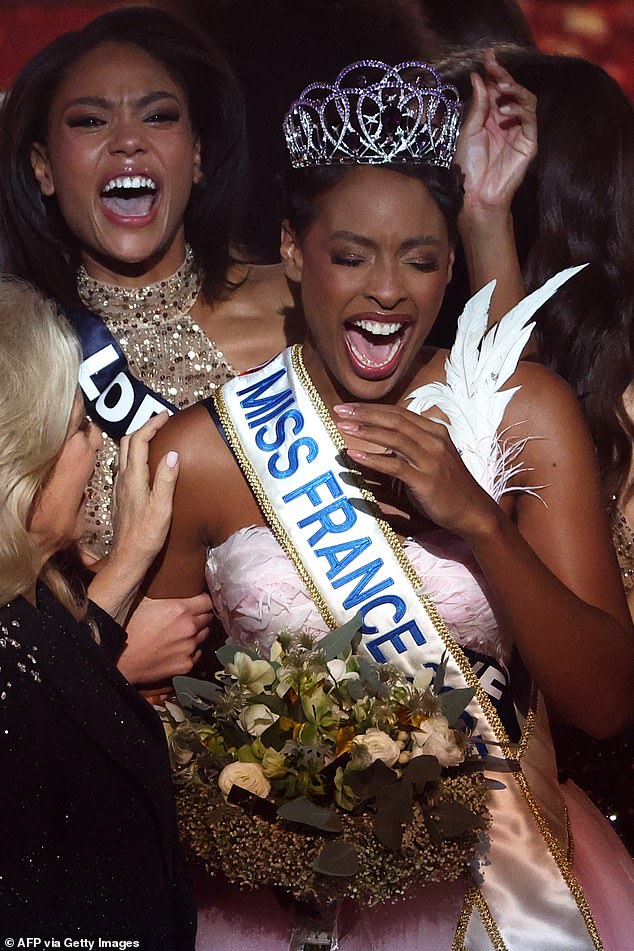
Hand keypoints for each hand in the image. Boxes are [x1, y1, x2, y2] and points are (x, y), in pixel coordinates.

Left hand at [111, 412, 178, 572]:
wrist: (128, 557)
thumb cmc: (147, 535)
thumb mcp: (162, 508)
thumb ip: (167, 480)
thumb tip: (173, 454)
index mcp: (133, 478)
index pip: (139, 441)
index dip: (151, 425)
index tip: (165, 417)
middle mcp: (123, 479)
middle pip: (128, 443)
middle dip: (144, 428)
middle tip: (161, 423)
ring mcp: (120, 488)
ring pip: (125, 454)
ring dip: (139, 441)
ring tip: (155, 437)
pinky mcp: (121, 497)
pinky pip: (126, 467)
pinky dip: (136, 456)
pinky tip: (146, 463)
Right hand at [117, 593, 212, 684]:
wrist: (119, 661)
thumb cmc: (126, 629)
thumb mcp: (142, 599)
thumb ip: (160, 589)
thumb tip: (164, 575)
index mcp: (180, 609)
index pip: (208, 600)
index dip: (202, 599)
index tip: (197, 600)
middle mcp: (189, 628)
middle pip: (207, 618)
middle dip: (199, 615)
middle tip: (186, 616)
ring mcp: (189, 648)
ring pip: (203, 635)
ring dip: (196, 632)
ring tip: (180, 632)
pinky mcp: (186, 665)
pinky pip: (196, 653)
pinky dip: (190, 650)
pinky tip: (177, 647)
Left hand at [334, 403, 496, 541]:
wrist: (472, 511)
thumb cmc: (448, 485)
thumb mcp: (432, 457)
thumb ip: (410, 445)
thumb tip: (380, 437)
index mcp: (435, 431)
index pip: (399, 413)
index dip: (371, 408)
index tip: (348, 407)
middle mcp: (434, 440)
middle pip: (394, 420)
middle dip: (364, 413)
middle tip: (339, 411)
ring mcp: (431, 460)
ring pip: (394, 438)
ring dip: (366, 431)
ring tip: (343, 428)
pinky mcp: (425, 480)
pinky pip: (395, 466)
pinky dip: (374, 459)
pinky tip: (355, 455)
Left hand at [455, 49, 536, 213]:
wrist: (475, 193)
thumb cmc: (468, 165)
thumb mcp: (469, 130)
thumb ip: (477, 105)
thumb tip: (479, 76)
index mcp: (491, 116)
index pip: (496, 88)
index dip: (494, 71)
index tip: (487, 55)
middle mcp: (507, 120)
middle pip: (512, 91)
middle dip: (504, 75)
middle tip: (495, 65)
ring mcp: (520, 131)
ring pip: (527, 101)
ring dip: (515, 90)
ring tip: (501, 88)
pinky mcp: (529, 143)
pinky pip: (531, 120)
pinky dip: (520, 111)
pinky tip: (505, 112)